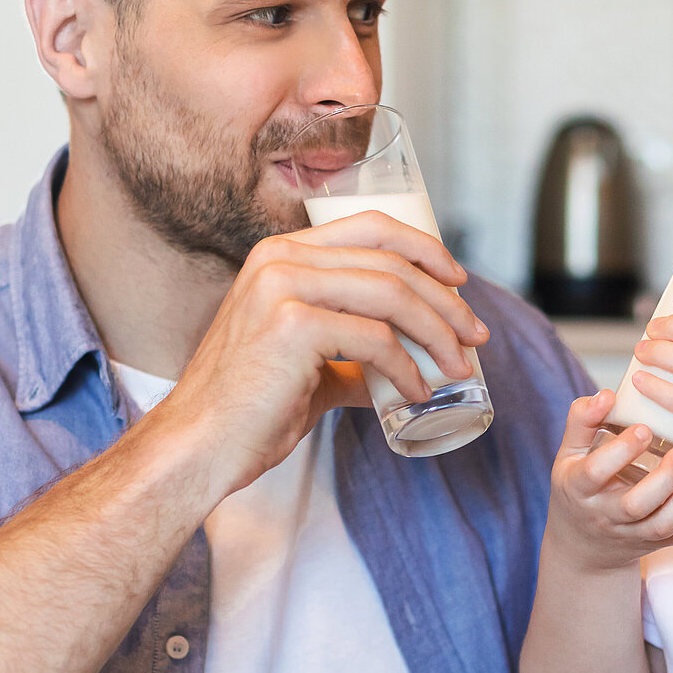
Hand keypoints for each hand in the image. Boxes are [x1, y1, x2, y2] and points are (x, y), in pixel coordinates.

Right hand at [150, 209, 489, 496]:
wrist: (198, 446)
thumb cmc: (248, 411)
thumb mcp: (305, 364)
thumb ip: (349, 356)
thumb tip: (403, 369)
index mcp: (282, 254)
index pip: (371, 227)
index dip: (425, 249)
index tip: (459, 282)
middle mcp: (281, 259)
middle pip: (391, 261)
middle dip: (445, 300)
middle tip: (474, 336)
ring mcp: (284, 287)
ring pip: (391, 294)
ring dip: (437, 333)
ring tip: (458, 367)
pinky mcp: (292, 325)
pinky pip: (375, 338)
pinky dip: (407, 367)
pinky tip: (417, 391)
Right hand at [544, 388, 672, 573]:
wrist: (584, 542)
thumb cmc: (578, 485)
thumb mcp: (569, 452)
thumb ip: (582, 420)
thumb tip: (608, 394)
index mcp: (579, 488)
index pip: (595, 473)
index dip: (619, 452)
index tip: (644, 428)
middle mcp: (606, 515)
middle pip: (635, 506)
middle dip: (664, 480)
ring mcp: (634, 533)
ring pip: (664, 524)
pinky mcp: (657, 542)